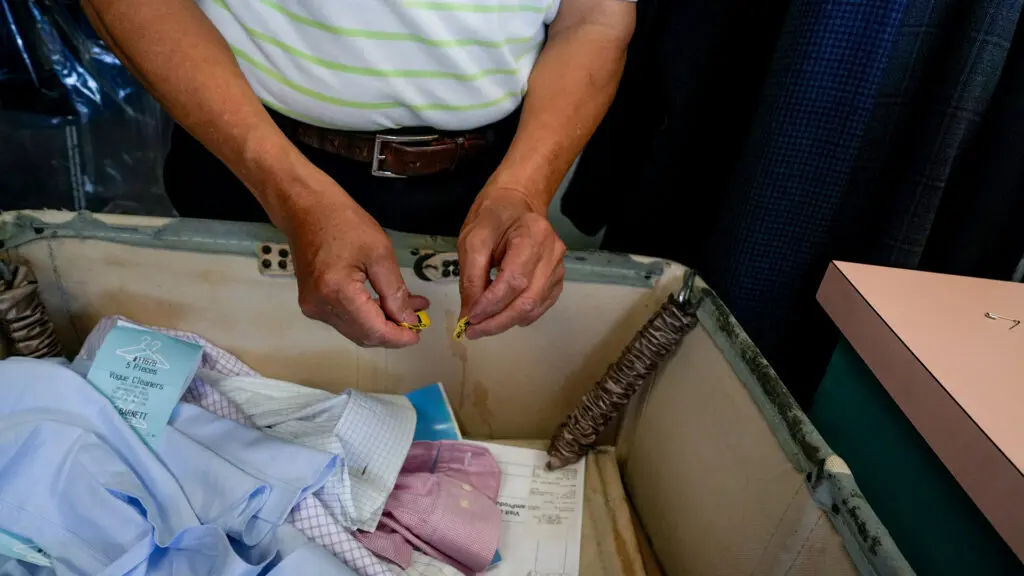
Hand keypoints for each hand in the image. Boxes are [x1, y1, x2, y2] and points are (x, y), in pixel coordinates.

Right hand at [279, 187, 428, 347]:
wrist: (306, 209)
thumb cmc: (344, 222)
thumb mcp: (379, 253)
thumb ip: (395, 292)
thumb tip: (409, 320)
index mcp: (337, 292)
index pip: (373, 330)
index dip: (398, 337)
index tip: (418, 334)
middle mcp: (320, 306)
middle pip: (363, 335)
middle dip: (392, 331)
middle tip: (417, 317)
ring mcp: (313, 307)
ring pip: (355, 330)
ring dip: (381, 323)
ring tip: (407, 306)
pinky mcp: (312, 303)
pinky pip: (344, 319)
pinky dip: (366, 316)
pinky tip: (384, 302)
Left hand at [457, 186, 565, 338]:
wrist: (516, 204)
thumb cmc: (492, 218)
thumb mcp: (472, 240)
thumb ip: (471, 278)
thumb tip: (469, 315)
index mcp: (533, 235)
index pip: (514, 280)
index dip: (491, 304)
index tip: (468, 319)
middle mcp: (553, 253)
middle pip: (527, 299)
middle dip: (497, 321)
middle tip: (472, 331)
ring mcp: (559, 267)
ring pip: (534, 307)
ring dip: (506, 322)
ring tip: (482, 326)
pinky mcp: (558, 279)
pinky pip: (540, 306)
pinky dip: (519, 316)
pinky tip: (501, 316)